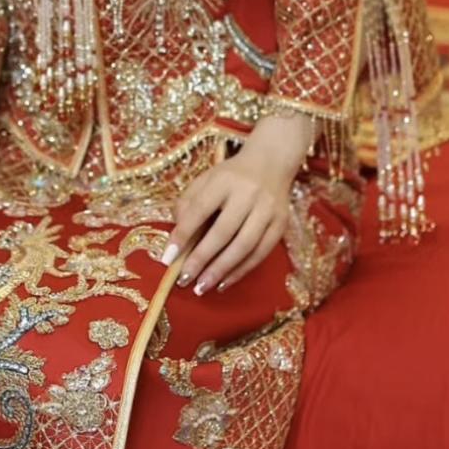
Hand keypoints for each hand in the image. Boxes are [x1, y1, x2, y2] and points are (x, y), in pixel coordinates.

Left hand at [160, 114, 315, 294]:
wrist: (272, 162)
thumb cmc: (231, 175)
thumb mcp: (206, 179)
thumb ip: (188, 203)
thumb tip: (177, 237)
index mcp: (224, 180)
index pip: (200, 209)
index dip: (183, 234)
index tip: (168, 258)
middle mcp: (248, 194)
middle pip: (223, 232)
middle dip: (202, 259)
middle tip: (184, 280)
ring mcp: (268, 210)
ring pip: (244, 246)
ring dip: (221, 270)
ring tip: (201, 287)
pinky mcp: (281, 224)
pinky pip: (260, 253)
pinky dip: (241, 271)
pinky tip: (224, 282)